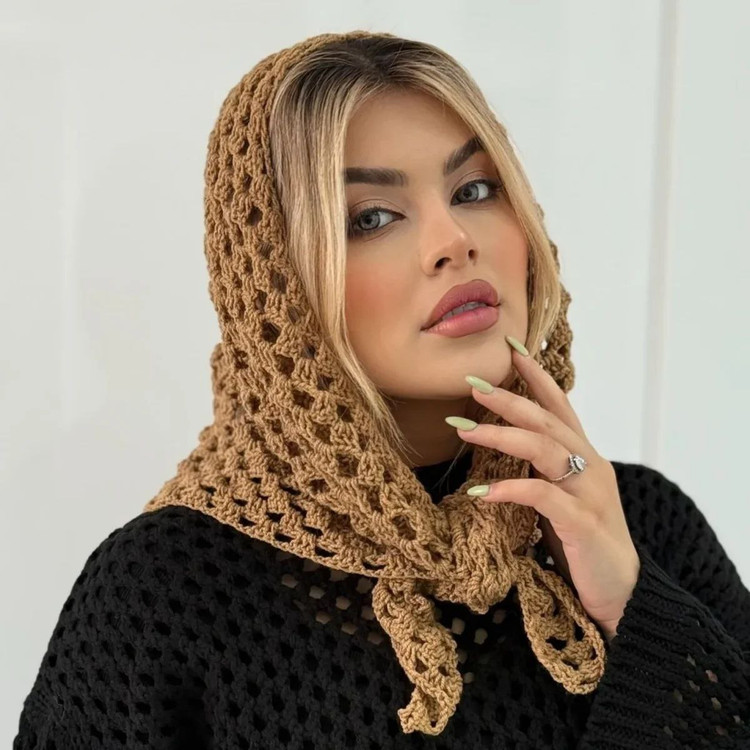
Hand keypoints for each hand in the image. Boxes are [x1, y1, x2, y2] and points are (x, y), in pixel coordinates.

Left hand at [447, 339, 640, 640]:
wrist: (622, 592)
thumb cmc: (583, 540)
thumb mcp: (563, 494)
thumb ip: (543, 467)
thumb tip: (503, 441)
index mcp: (585, 455)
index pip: (559, 405)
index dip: (536, 376)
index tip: (510, 348)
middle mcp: (590, 465)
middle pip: (546, 420)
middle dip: (509, 398)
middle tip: (473, 384)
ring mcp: (589, 493)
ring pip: (544, 449)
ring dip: (502, 436)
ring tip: (465, 431)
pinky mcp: (582, 524)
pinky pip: (543, 497)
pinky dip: (510, 489)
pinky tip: (480, 494)